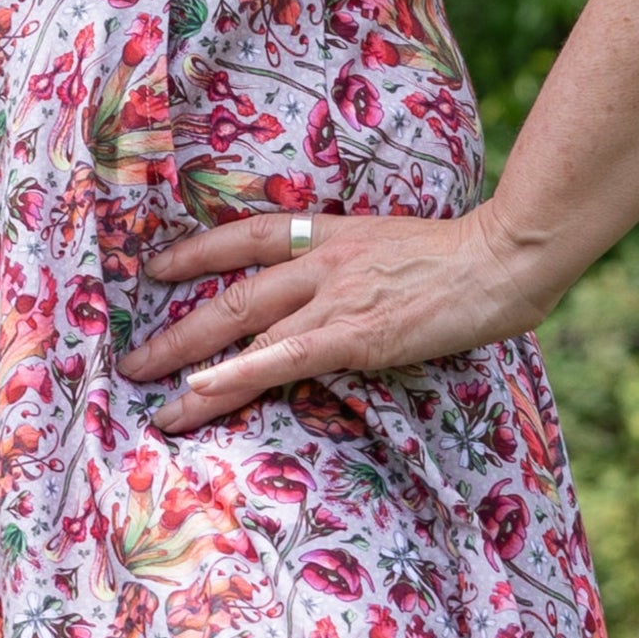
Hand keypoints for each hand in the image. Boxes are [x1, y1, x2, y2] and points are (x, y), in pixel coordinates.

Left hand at [118, 204, 557, 435]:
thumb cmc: (469, 259)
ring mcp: (335, 297)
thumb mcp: (402, 248)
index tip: (155, 268)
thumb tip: (352, 292)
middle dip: (178, 330)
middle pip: (232, 293)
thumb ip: (366, 269)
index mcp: (335, 236)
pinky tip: (203, 392)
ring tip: (156, 402)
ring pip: (246, 331)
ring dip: (194, 368)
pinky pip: (283, 357)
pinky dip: (238, 374)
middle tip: (134, 360)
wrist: (504, 256)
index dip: (198, 252)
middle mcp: (323, 262)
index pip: (249, 235)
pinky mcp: (355, 335)